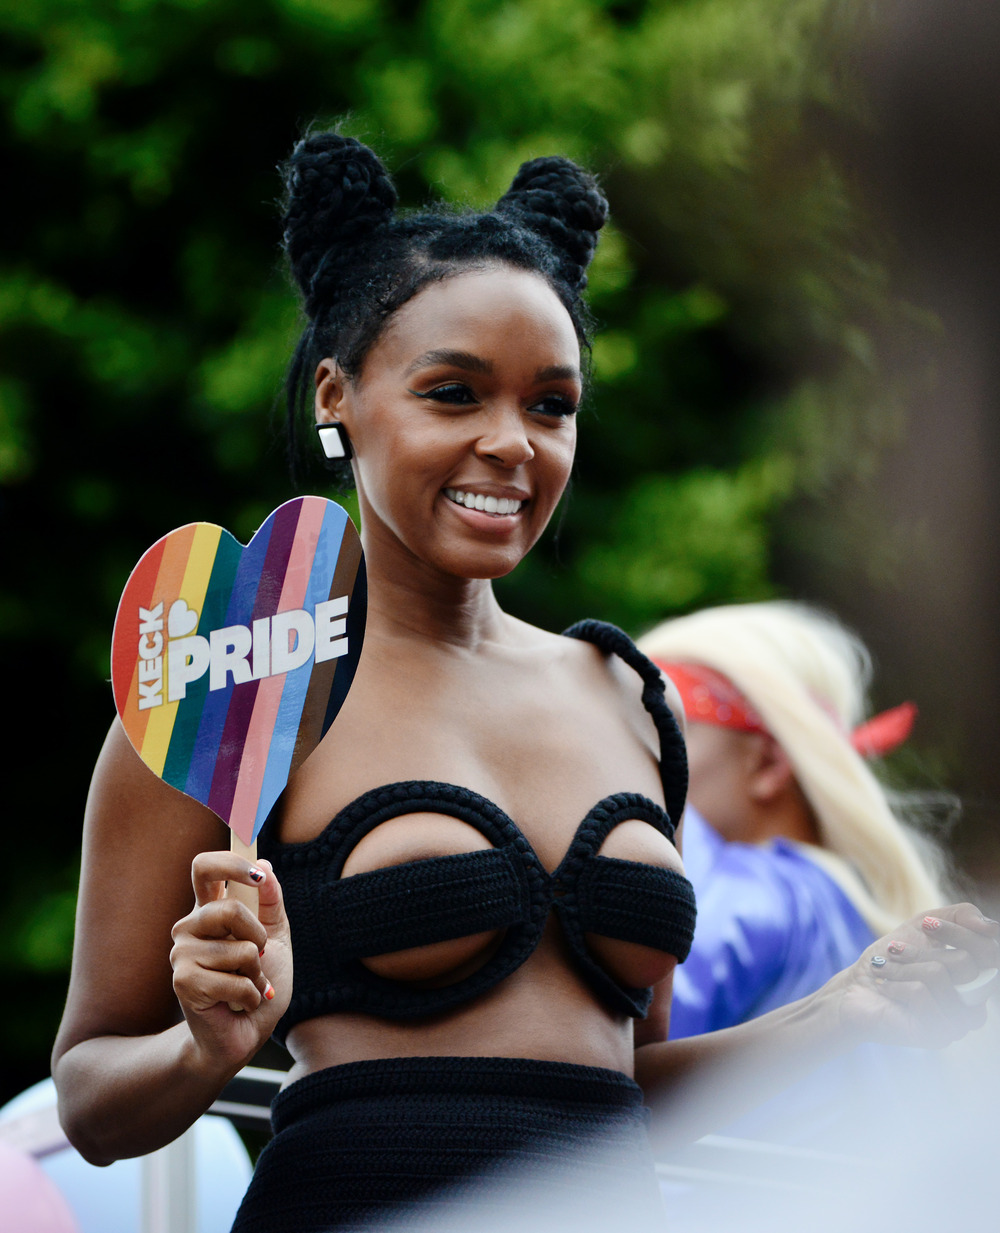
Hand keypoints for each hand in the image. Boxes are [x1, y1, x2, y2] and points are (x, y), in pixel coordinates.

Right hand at [170, 853, 291, 1070]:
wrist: (245, 1033)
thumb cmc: (258, 983)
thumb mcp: (275, 937)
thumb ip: (271, 902)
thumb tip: (266, 864)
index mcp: (209, 911)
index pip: (204, 868)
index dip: (229, 863)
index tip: (258, 875)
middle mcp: (189, 927)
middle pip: (229, 909)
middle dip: (258, 938)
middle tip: (259, 958)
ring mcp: (182, 954)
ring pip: (241, 950)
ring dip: (257, 974)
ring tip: (248, 987)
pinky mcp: (183, 981)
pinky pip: (236, 980)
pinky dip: (251, 995)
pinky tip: (241, 1003)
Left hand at [836, 902, 998, 1048]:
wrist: (855, 988)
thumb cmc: (893, 956)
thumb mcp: (924, 925)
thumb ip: (961, 916)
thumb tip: (991, 928)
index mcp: (977, 977)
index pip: (990, 951)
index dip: (959, 932)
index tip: (926, 925)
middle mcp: (975, 1003)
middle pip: (964, 962)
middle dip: (920, 951)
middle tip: (894, 950)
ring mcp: (959, 1023)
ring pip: (938, 975)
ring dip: (902, 966)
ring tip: (884, 970)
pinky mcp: (938, 1036)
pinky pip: (920, 993)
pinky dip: (895, 984)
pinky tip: (885, 988)